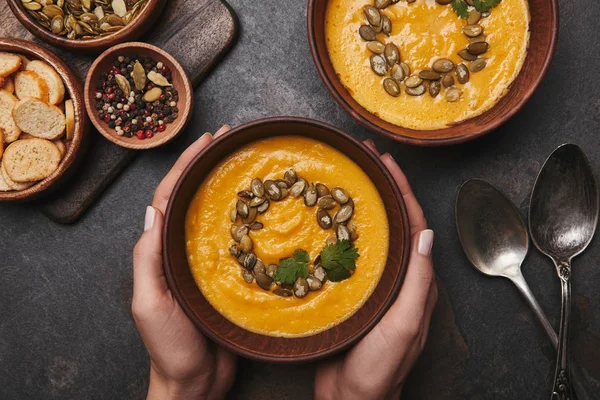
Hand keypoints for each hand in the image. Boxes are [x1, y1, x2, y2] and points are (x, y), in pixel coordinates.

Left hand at [132, 126, 235, 399]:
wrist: (196, 382)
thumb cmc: (169, 347)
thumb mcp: (151, 303)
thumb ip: (148, 259)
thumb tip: (153, 211)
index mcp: (161, 251)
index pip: (171, 197)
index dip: (187, 165)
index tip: (209, 141)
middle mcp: (183, 250)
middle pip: (194, 197)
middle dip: (209, 164)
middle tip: (233, 139)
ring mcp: (206, 262)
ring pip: (216, 214)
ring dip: (229, 185)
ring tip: (248, 162)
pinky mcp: (230, 276)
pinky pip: (239, 240)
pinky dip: (249, 218)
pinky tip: (265, 208)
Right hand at [314, 140, 437, 399]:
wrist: (352, 399)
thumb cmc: (379, 368)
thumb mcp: (403, 325)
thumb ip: (417, 282)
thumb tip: (424, 233)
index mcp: (416, 281)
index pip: (414, 224)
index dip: (403, 190)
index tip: (387, 162)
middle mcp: (399, 277)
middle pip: (394, 222)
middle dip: (384, 188)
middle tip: (365, 160)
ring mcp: (376, 284)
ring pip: (372, 235)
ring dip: (364, 205)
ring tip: (348, 179)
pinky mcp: (353, 292)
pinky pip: (350, 254)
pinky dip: (343, 231)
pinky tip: (326, 220)